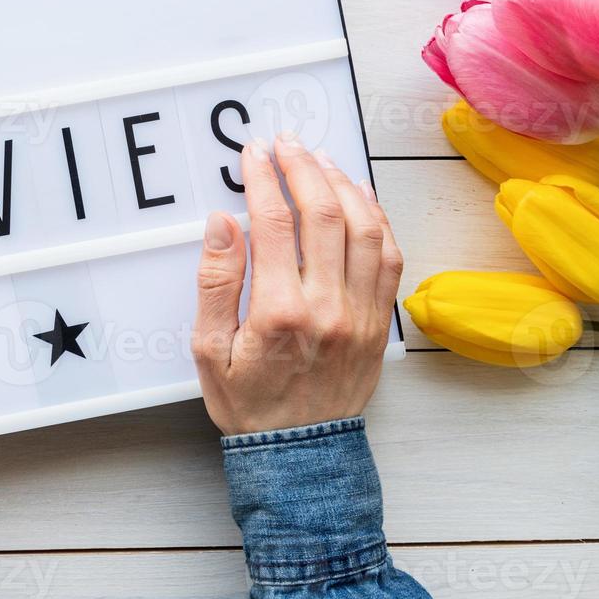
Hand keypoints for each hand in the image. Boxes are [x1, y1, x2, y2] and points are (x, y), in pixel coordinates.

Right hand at [193, 133, 402, 435]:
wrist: (300, 454)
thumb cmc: (249, 403)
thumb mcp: (209, 351)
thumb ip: (215, 283)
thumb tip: (223, 224)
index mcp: (280, 313)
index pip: (275, 223)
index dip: (263, 178)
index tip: (253, 153)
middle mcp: (328, 307)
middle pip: (324, 214)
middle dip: (303, 168)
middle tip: (286, 144)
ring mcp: (361, 313)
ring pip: (365, 227)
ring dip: (343, 184)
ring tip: (319, 160)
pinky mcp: (380, 321)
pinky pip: (389, 255)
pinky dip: (377, 217)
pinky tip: (358, 196)